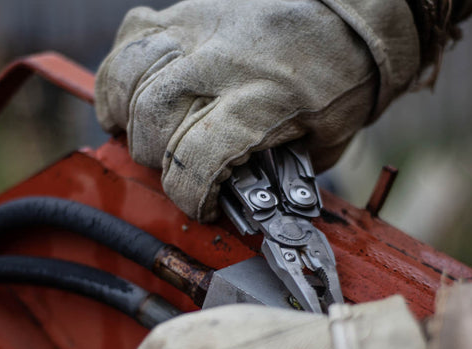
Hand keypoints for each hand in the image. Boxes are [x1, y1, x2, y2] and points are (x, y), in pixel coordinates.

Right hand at [94, 0, 418, 220]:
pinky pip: (134, 36)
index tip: (203, 205)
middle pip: (153, 121)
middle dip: (156, 160)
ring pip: (129, 75)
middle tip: (175, 169)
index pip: (197, 159)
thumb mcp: (324, 142)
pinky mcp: (190, 12)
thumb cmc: (343, 77)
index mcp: (262, 102)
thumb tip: (244, 195)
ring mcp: (200, 32)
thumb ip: (281, 174)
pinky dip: (121, 70)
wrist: (351, 13)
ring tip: (133, 134)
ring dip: (124, 115)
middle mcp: (222, 65)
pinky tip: (131, 91)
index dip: (191, 195)